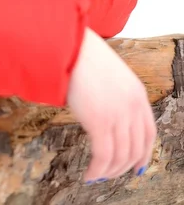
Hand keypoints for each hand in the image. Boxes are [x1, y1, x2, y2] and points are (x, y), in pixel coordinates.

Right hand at [67, 28, 155, 182]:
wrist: (70, 46)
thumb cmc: (82, 55)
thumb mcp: (110, 74)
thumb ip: (115, 95)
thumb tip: (106, 115)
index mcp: (138, 93)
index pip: (150, 133)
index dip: (144, 153)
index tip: (136, 166)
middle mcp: (132, 106)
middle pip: (136, 149)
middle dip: (123, 166)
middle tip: (110, 173)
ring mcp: (118, 115)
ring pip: (120, 156)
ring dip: (108, 171)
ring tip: (96, 175)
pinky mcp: (100, 122)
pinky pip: (103, 156)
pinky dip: (97, 170)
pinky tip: (88, 174)